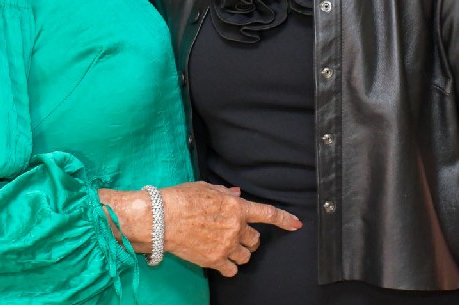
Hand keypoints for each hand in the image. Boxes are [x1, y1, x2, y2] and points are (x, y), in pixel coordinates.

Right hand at [161, 182, 300, 276]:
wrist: (161, 218)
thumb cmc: (181, 199)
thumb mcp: (206, 188)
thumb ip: (226, 193)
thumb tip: (236, 195)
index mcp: (236, 207)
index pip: (268, 213)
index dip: (285, 219)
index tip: (296, 224)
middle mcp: (235, 227)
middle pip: (255, 240)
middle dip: (249, 238)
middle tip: (236, 235)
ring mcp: (226, 246)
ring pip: (246, 256)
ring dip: (240, 252)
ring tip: (226, 247)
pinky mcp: (214, 260)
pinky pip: (231, 270)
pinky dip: (229, 266)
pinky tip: (220, 259)